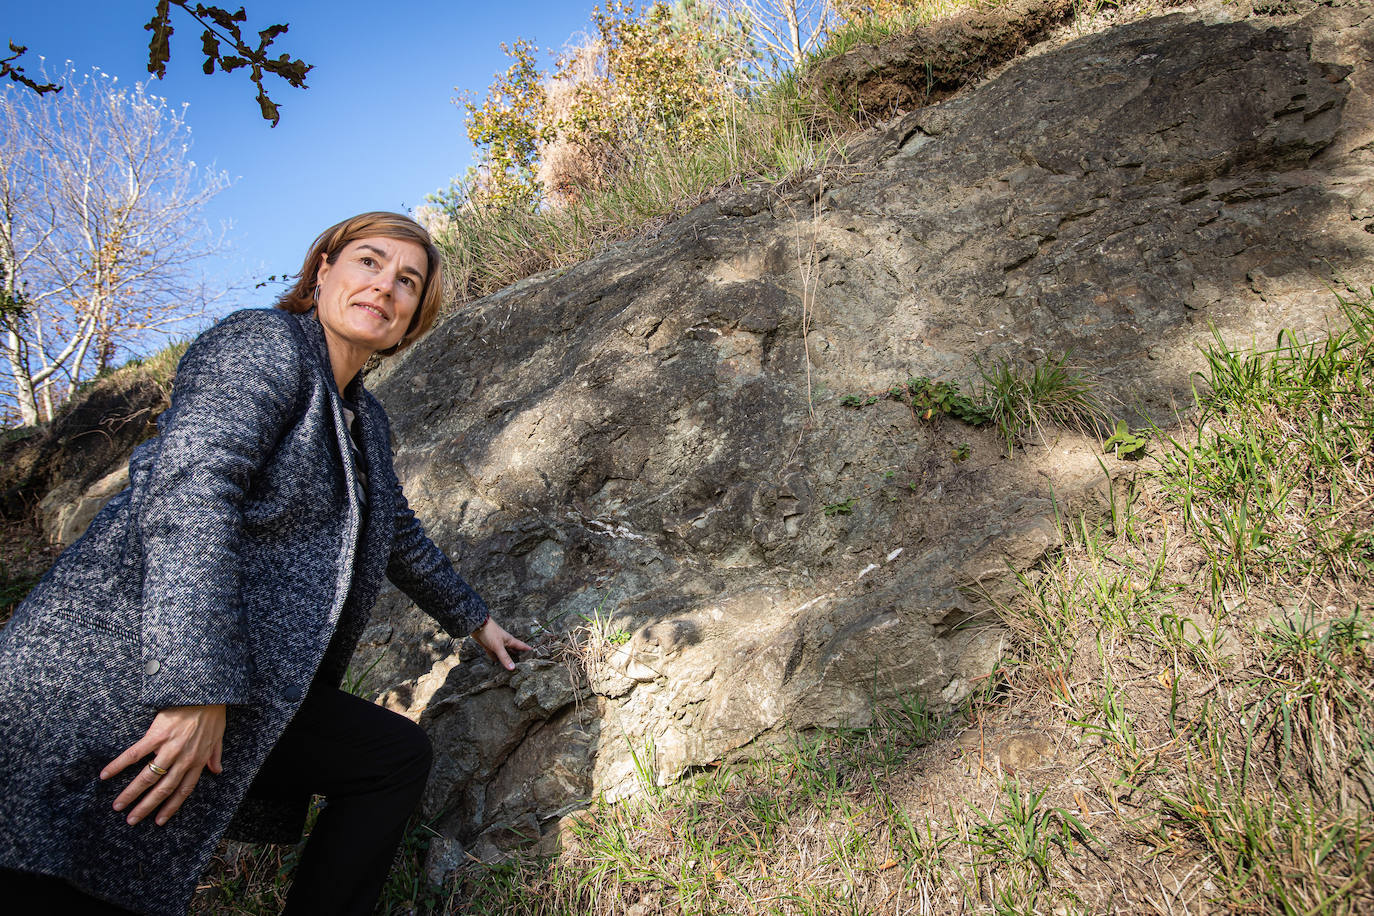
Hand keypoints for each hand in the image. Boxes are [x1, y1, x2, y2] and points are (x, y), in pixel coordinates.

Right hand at [101, 704, 225, 826]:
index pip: (183, 790)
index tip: (159, 821)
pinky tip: (106, 775)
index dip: (171, 807)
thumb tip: (216, 772)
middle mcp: (183, 759)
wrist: (206, 692)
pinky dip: (119, 765)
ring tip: (118, 806)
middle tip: (131, 820)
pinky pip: (135, 754)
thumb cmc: (213, 712)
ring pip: (148, 777)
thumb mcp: (218, 737)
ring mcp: (169, 748)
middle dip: (146, 807)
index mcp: (197, 761)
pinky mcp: (156, 734)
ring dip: (131, 793)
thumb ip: (215, 756)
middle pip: (163, 789)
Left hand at [471, 617, 530, 670]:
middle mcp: (505, 643)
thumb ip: (505, 657)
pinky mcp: (489, 646)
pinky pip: (494, 654)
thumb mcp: (499, 646)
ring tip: (511, 665)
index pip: (521, 646)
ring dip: (507, 658)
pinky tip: (496, 662)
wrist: (477, 625)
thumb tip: (512, 668)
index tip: (534, 653)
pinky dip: (496, 658)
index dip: (527, 649)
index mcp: (510, 641)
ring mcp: (497, 644)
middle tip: (523, 663)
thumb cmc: (490, 632)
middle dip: (518, 655)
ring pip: (504, 653)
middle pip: (513, 650)